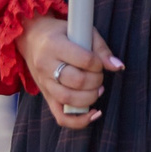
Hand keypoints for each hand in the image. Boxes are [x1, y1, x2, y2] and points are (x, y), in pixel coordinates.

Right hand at [21, 13, 121, 129]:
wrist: (32, 38)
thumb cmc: (61, 33)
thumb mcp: (80, 30)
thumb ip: (100, 48)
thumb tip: (118, 66)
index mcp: (54, 45)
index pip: (84, 60)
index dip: (98, 63)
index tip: (99, 62)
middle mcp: (46, 66)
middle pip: (77, 81)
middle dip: (96, 81)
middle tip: (99, 75)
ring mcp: (44, 83)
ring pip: (68, 99)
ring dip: (90, 97)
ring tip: (97, 89)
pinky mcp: (46, 96)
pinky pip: (61, 117)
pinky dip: (79, 121)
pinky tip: (93, 113)